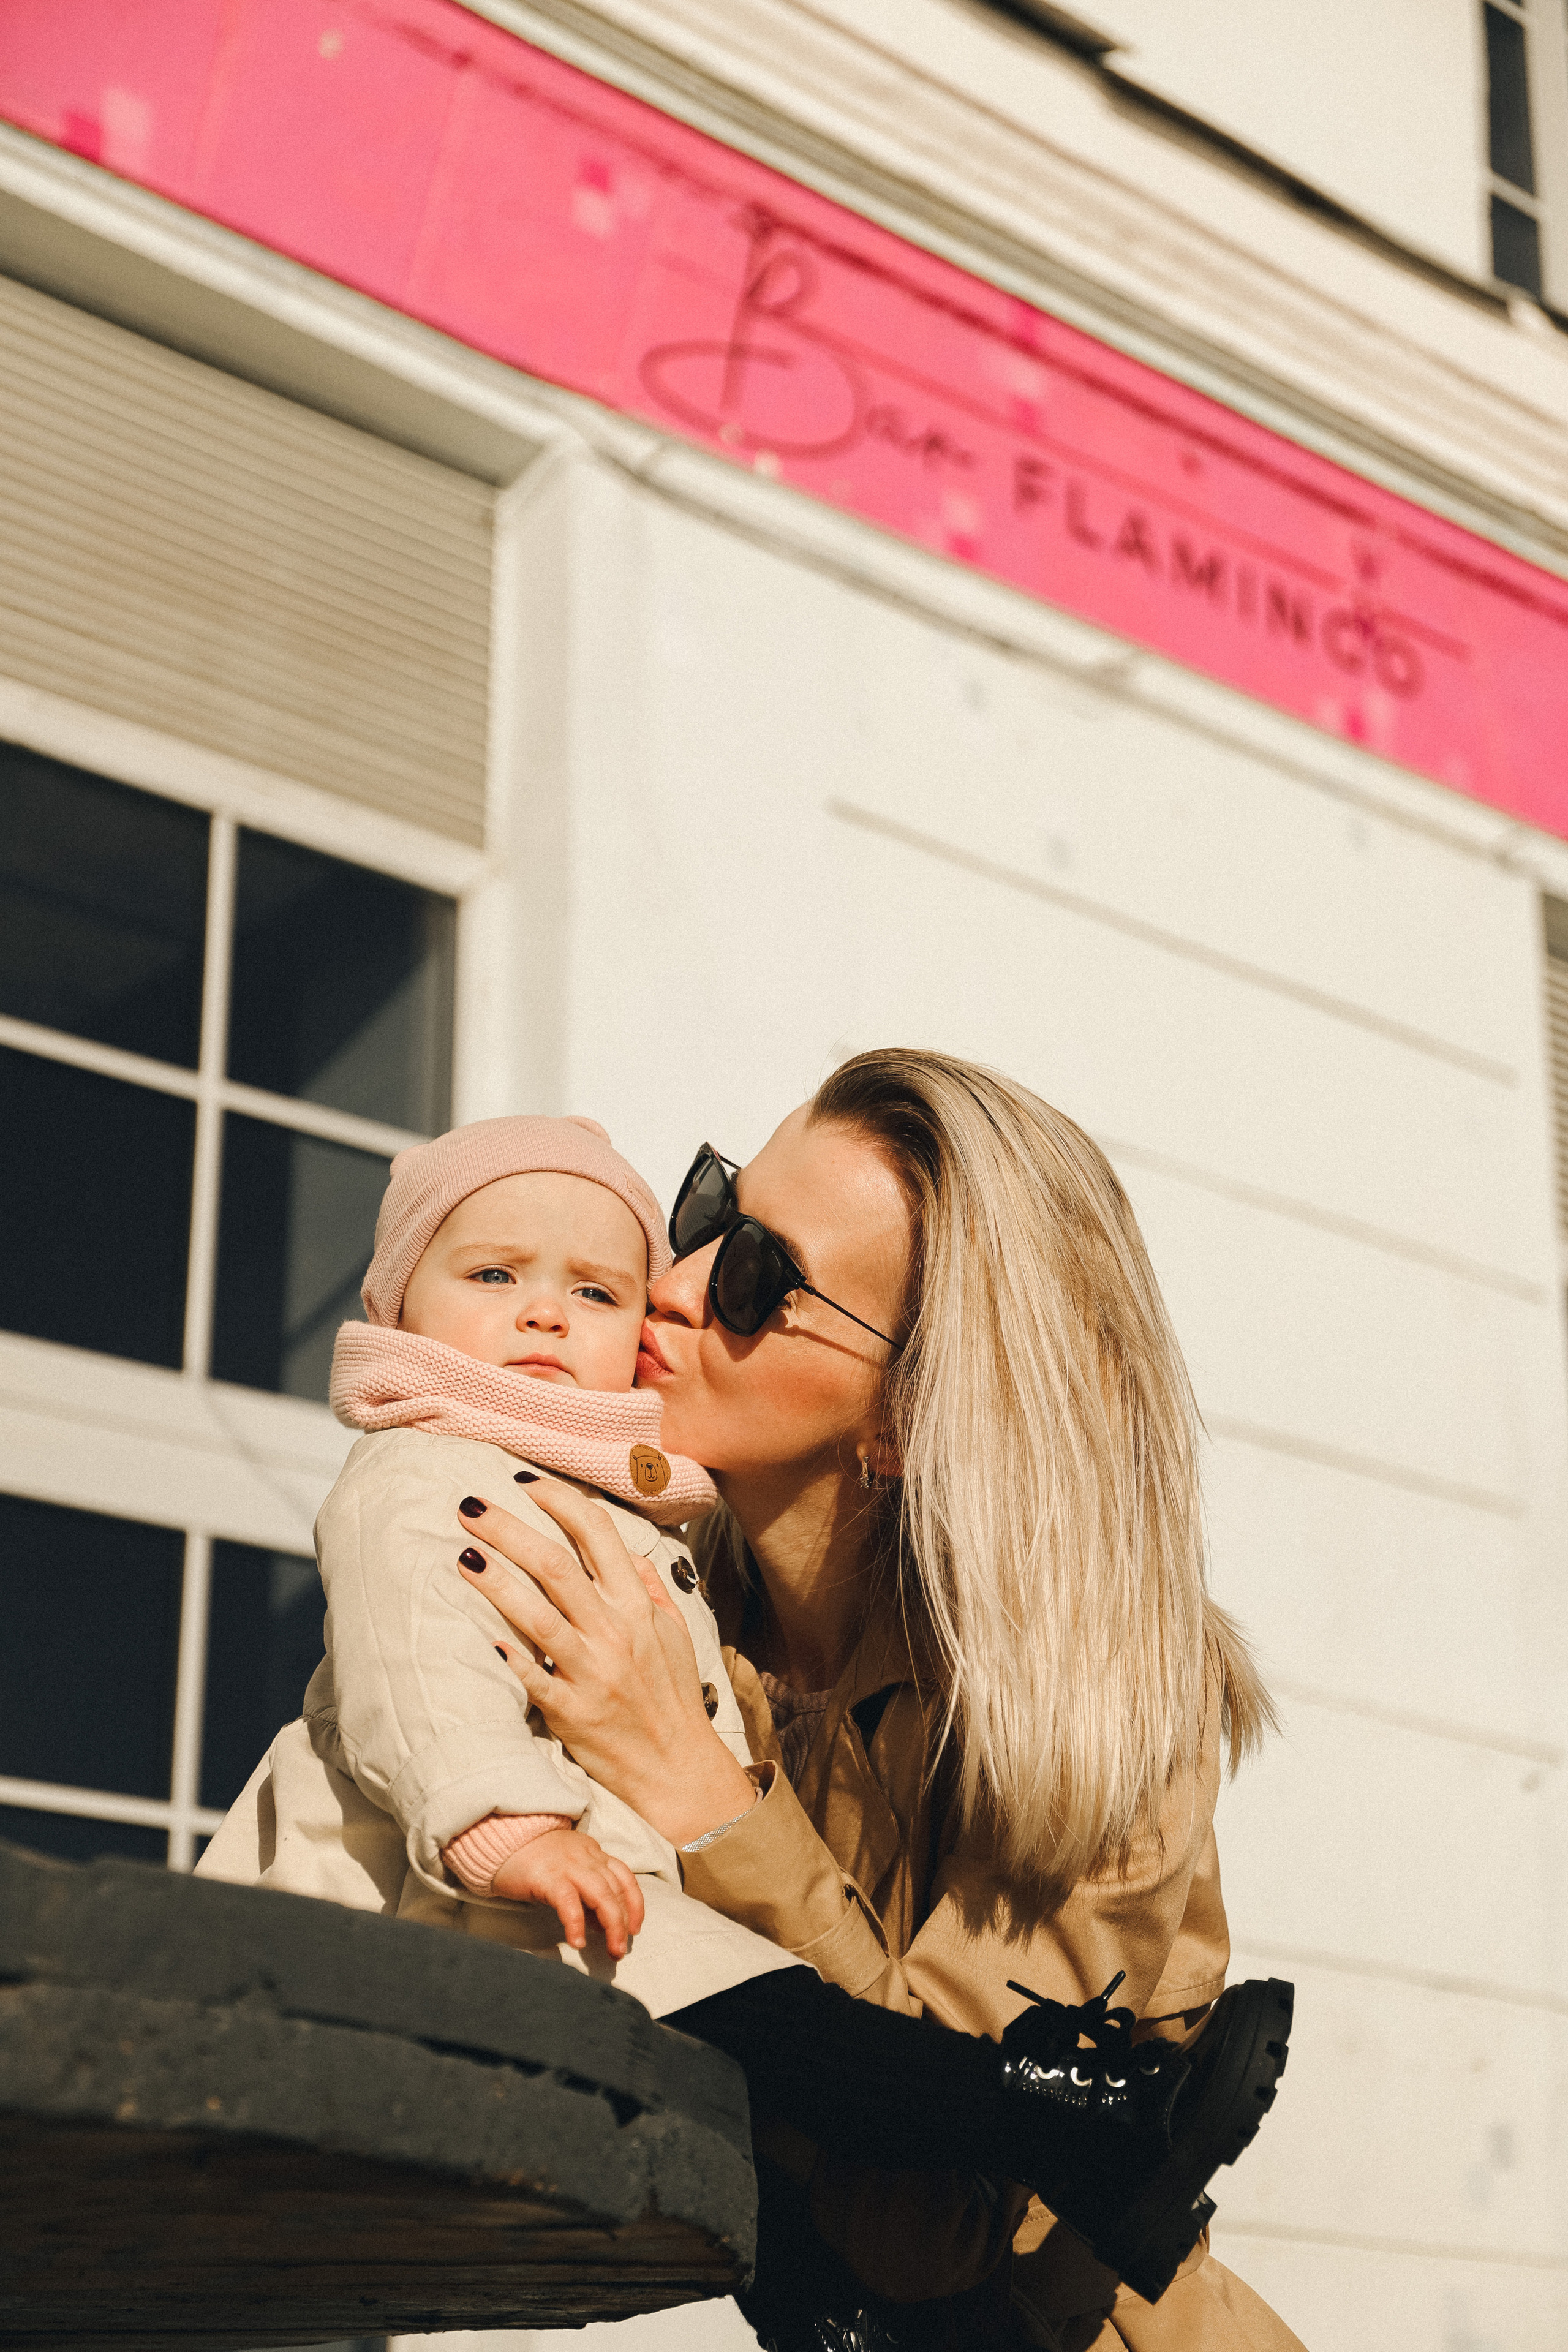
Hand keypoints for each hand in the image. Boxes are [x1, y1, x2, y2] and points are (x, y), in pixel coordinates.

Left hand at [452, 1484, 755, 1846]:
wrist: (677, 1767)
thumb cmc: (672, 1697)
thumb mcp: (674, 1634)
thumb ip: (650, 1588)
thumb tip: (626, 1551)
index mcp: (638, 1606)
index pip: (598, 1535)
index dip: (560, 1500)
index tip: (525, 1483)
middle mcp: (615, 1632)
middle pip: (555, 1565)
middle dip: (509, 1528)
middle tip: (470, 1506)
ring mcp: (592, 1672)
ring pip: (538, 1615)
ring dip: (496, 1581)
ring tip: (463, 1554)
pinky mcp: (572, 1712)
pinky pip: (534, 1678)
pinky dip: (509, 1656)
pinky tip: (481, 1636)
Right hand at [489, 1827, 644, 1957]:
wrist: (500, 1838)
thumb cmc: (534, 1859)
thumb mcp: (567, 1870)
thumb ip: (586, 1892)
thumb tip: (602, 1924)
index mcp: (592, 1853)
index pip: (624, 1876)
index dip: (635, 1903)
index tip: (635, 1928)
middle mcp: (586, 1857)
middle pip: (616, 1890)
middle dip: (624, 1922)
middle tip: (621, 1950)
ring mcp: (568, 1865)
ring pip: (601, 1894)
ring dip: (612, 1924)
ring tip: (612, 1950)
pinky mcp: (547, 1876)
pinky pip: (568, 1901)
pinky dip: (576, 1923)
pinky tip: (578, 1942)